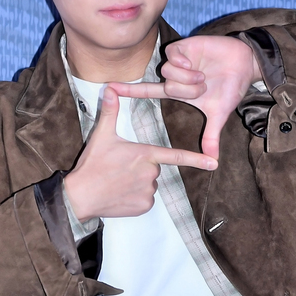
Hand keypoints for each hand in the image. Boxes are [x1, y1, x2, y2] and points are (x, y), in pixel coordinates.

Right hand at [64, 86, 217, 220]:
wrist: (81, 196)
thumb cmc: (92, 165)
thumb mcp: (101, 136)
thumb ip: (110, 112)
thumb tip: (110, 89)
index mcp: (145, 154)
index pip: (176, 156)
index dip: (197, 159)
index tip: (214, 163)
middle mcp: (151, 173)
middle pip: (154, 167)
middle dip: (141, 167)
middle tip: (120, 168)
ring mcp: (148, 192)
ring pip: (150, 184)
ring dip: (138, 182)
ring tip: (118, 182)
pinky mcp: (144, 206)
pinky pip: (146, 199)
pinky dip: (136, 197)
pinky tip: (120, 194)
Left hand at [109, 35, 260, 158]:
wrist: (245, 65)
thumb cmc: (230, 88)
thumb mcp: (218, 114)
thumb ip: (211, 137)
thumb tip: (213, 161)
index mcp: (177, 91)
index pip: (148, 91)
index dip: (129, 91)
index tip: (109, 88)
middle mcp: (174, 76)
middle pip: (164, 85)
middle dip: (186, 90)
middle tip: (203, 86)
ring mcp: (179, 61)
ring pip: (167, 71)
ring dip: (187, 77)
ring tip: (203, 75)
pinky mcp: (185, 47)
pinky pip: (172, 55)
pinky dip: (184, 62)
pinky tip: (196, 62)